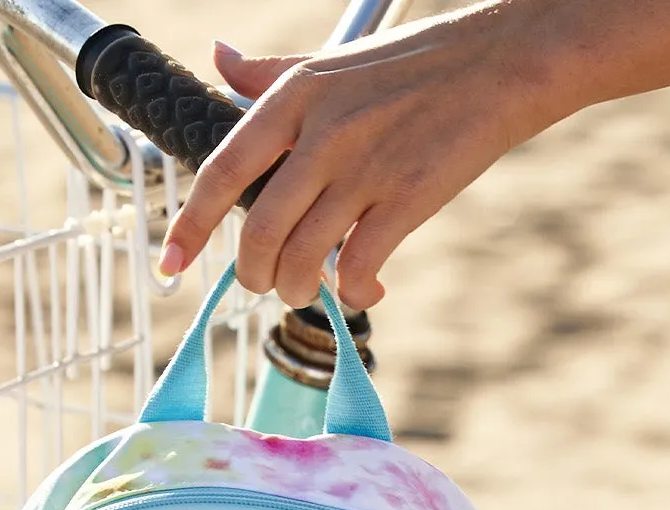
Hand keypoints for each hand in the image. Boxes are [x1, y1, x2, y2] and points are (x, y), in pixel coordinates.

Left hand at [157, 5, 540, 309]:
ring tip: (308, 290)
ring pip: (302, 258)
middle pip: (258, 232)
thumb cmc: (414, 65)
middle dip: (254, 276)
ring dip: (298, 291)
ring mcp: (364, 168)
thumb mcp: (329, 61)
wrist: (499, 61)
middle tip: (266, 284)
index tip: (170, 264)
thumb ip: (268, 74)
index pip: (222, 171)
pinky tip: (361, 287)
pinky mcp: (407, 198)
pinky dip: (352, 292)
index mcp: (293, 99)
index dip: (189, 226)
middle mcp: (321, 134)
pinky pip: (357, 268)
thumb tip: (218, 58)